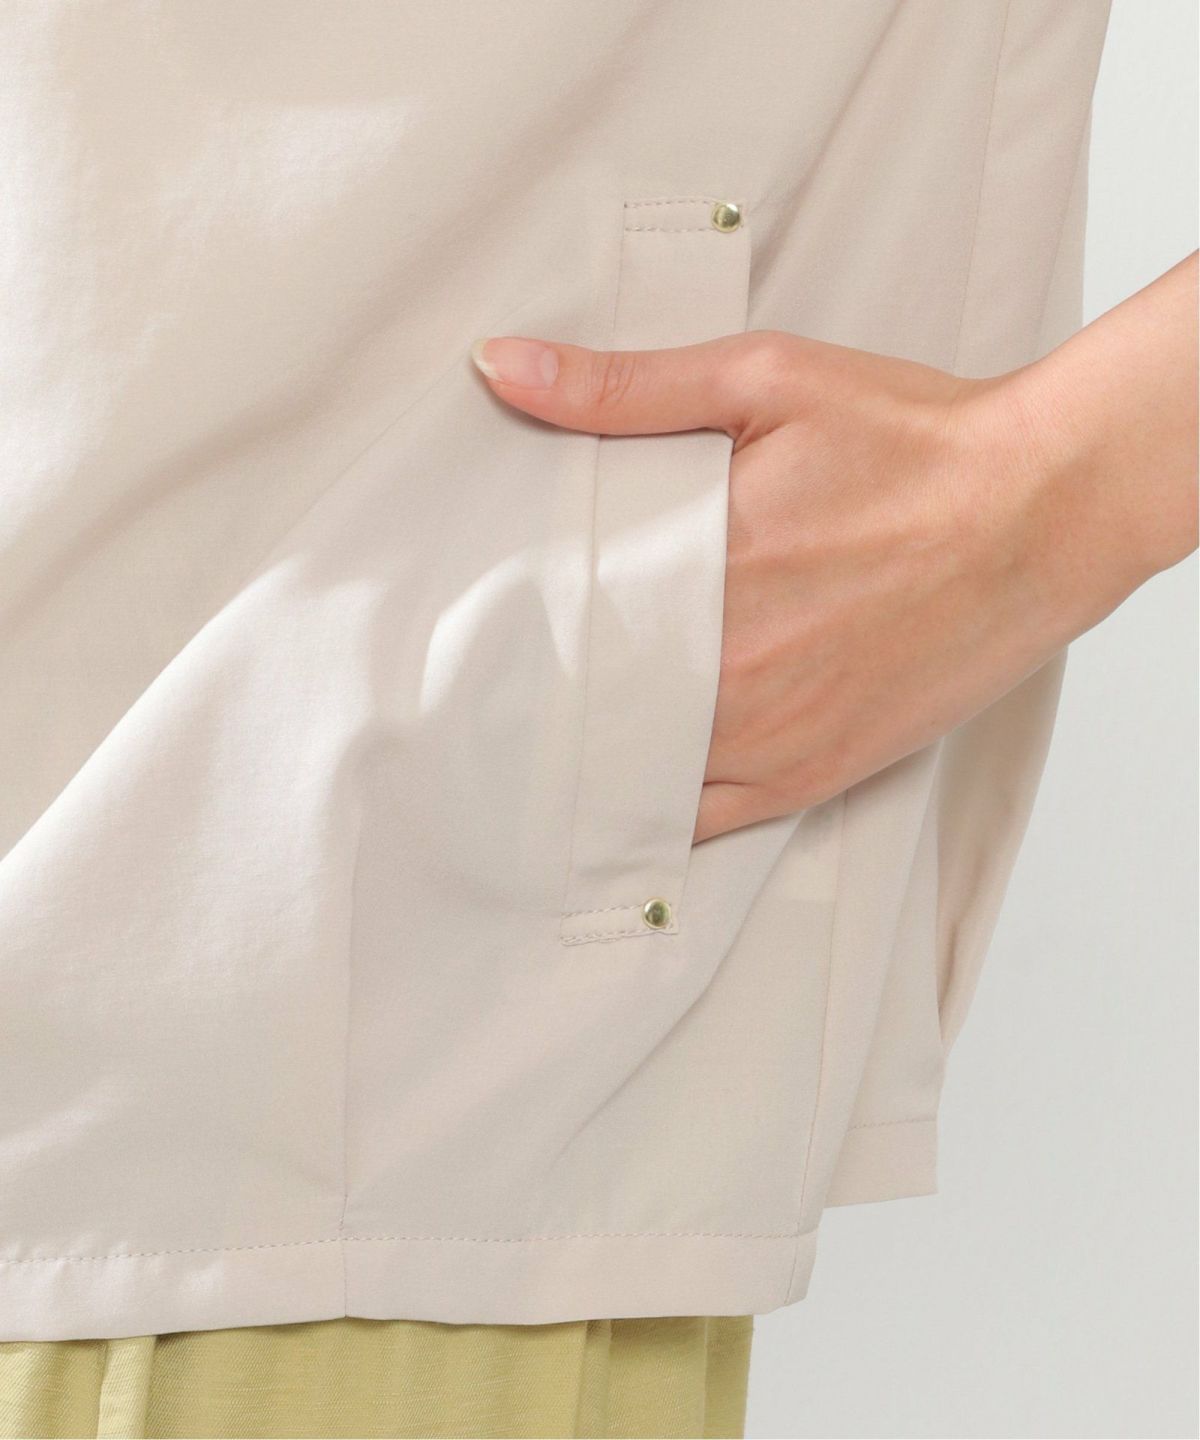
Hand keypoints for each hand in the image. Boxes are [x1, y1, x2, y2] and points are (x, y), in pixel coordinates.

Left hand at [470, 295, 1195, 841]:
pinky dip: (646, 814)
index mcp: (706, 566)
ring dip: (577, 761)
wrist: (1041, 509)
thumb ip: (626, 388)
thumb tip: (502, 368)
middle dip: (529, 698)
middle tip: (466, 699)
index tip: (454, 635)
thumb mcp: (767, 379)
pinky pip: (700, 819)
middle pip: (584, 704)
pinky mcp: (811, 773)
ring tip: (518, 751)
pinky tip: (606, 801)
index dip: (496, 632)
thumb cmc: (915, 443)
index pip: (556, 618)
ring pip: (631, 773)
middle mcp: (730, 667)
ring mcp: (771, 733)